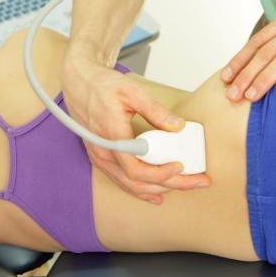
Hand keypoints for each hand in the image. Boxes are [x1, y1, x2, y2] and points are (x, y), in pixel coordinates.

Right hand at [62, 54, 210, 203]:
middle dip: (170, 184)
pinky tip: (156, 193)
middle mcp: (104, 152)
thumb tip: (177, 126)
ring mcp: (100, 157)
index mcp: (112, 136)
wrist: (79, 83)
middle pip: (137, 182)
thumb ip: (156, 111)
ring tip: (184, 185)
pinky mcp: (100, 157)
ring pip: (129, 185)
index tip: (180, 167)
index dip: (160, 174)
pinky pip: (120, 180)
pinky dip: (140, 189)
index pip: (136, 169)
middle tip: (196, 181)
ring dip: (157, 189)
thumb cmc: (102, 85)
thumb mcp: (133, 92)